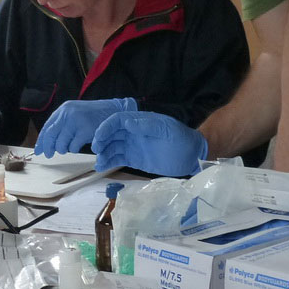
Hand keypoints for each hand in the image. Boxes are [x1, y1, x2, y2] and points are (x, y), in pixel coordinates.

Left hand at [34, 98, 136, 157]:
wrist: (114, 111)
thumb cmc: (95, 115)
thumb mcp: (76, 113)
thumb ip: (63, 123)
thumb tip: (48, 141)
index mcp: (64, 109)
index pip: (48, 127)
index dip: (42, 140)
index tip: (38, 149)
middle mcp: (68, 113)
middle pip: (51, 135)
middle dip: (48, 147)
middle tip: (49, 155)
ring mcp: (76, 121)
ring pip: (61, 143)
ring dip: (63, 149)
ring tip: (68, 148)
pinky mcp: (85, 130)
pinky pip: (73, 146)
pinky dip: (74, 149)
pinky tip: (77, 147)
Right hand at [91, 111, 207, 176]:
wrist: (191, 156)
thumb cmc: (181, 139)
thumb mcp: (167, 129)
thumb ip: (147, 125)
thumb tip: (127, 122)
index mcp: (139, 121)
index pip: (117, 120)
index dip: (106, 127)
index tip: (99, 136)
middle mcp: (132, 132)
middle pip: (111, 133)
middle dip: (101, 140)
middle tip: (97, 150)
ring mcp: (132, 145)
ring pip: (111, 147)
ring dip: (103, 153)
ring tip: (99, 162)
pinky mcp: (133, 159)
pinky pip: (117, 158)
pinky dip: (108, 162)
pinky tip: (101, 167)